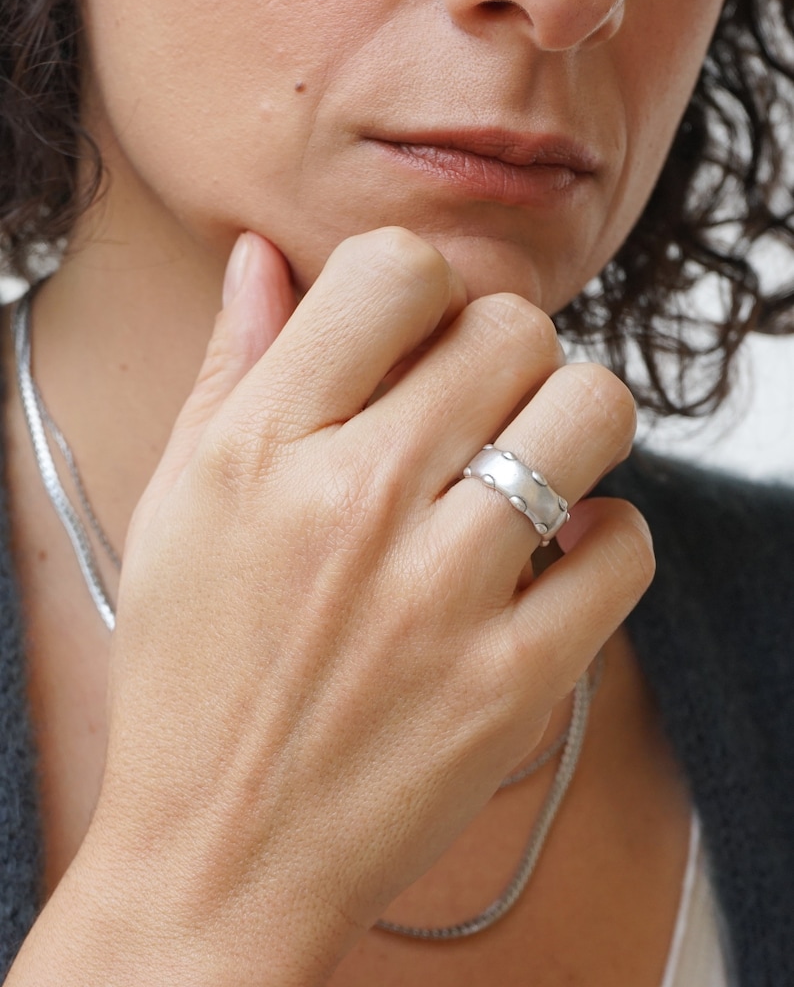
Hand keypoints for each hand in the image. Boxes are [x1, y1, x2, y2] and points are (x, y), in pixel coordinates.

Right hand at [8, 228, 652, 986]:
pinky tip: (552, 562)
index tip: (416, 336)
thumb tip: (264, 258)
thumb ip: (232, 367)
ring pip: (591, 409)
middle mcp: (355, 503)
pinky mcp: (514, 678)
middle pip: (511, 327)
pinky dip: (605, 540)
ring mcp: (443, 594)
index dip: (420, 286)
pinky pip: (627, 545)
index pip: (394, 269)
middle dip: (503, 351)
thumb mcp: (179, 505)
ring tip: (528, 467)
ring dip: (571, 421)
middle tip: (476, 408)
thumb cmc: (191, 678)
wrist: (223, 854)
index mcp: (261, 448)